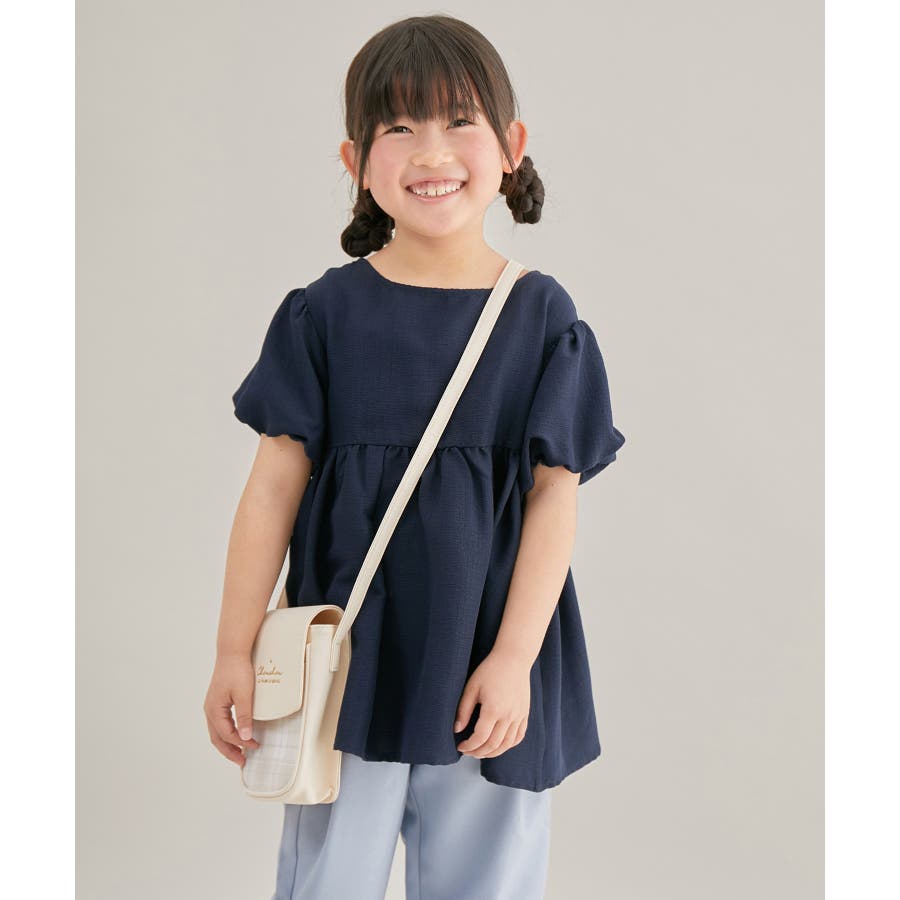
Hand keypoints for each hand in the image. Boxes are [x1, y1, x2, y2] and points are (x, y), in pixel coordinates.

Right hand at [203, 652, 260, 766]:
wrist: (232, 652)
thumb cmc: (237, 670)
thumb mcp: (244, 695)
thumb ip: (245, 717)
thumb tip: (245, 737)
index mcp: (214, 710)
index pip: (226, 734)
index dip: (241, 743)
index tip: (254, 746)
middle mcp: (210, 710)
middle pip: (217, 738)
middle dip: (229, 751)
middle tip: (242, 762)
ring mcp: (212, 705)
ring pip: (217, 731)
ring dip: (228, 743)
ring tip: (239, 752)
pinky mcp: (218, 701)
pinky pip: (220, 723)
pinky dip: (227, 732)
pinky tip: (236, 734)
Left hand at [453, 648, 531, 757]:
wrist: (513, 658)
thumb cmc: (490, 670)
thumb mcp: (472, 687)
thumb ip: (464, 710)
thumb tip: (457, 729)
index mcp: (493, 709)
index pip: (480, 738)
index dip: (469, 746)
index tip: (461, 747)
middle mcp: (508, 716)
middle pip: (493, 745)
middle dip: (478, 752)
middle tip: (468, 752)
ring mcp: (519, 716)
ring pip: (507, 744)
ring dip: (493, 753)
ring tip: (481, 752)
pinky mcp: (525, 714)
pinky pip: (518, 737)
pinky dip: (508, 745)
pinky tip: (498, 745)